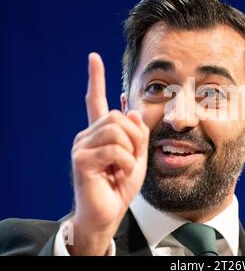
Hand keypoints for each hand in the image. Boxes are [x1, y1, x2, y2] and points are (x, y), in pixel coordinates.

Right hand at [68, 53, 148, 254]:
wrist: (108, 213)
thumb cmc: (120, 186)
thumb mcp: (137, 157)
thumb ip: (137, 134)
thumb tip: (131, 110)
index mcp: (99, 133)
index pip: (95, 100)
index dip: (96, 78)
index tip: (93, 57)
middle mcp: (86, 135)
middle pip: (117, 117)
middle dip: (135, 137)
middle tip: (132, 158)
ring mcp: (81, 146)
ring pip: (117, 130)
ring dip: (131, 151)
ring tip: (124, 167)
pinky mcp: (81, 159)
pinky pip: (115, 150)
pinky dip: (125, 163)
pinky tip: (117, 173)